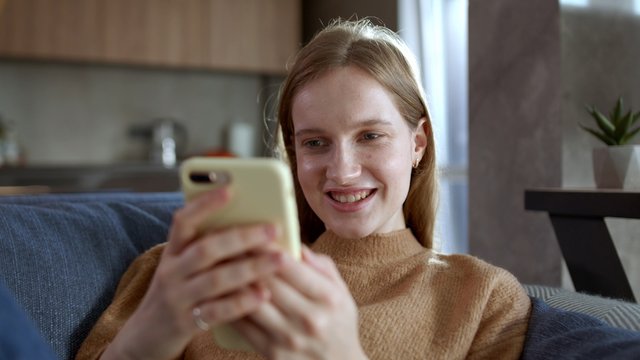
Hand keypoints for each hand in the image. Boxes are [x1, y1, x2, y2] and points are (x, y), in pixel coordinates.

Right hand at [103, 188, 286, 359]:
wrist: (146, 335)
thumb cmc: (178, 292)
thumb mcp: (182, 265)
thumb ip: (208, 247)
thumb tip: (251, 225)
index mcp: (174, 251)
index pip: (184, 221)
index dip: (205, 205)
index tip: (230, 189)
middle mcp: (172, 271)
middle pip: (206, 249)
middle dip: (242, 237)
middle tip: (273, 229)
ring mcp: (178, 297)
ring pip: (215, 279)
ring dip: (250, 267)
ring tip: (279, 259)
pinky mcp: (186, 323)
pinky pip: (216, 311)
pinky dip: (241, 302)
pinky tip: (263, 294)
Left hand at [232, 247, 367, 359]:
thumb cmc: (338, 323)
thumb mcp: (341, 292)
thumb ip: (321, 266)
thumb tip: (296, 244)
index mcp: (328, 298)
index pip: (291, 267)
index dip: (267, 248)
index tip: (252, 232)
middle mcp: (309, 318)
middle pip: (268, 282)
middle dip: (245, 260)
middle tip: (228, 242)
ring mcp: (289, 338)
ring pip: (251, 303)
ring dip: (233, 282)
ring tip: (219, 264)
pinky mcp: (272, 353)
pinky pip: (244, 326)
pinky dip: (230, 306)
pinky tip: (221, 292)